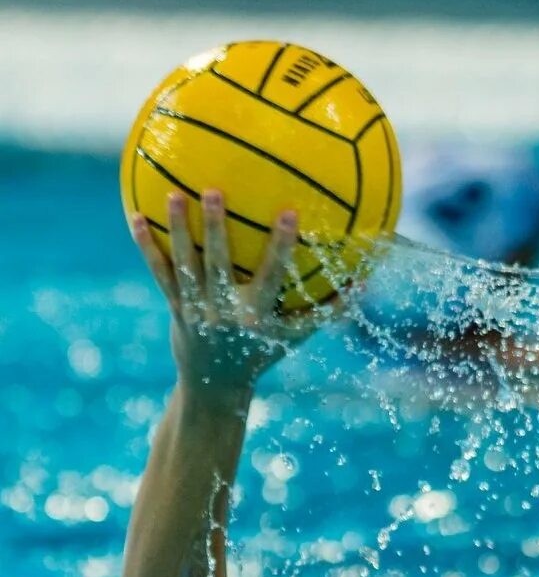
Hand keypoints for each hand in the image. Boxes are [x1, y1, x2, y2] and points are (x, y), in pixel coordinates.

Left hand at [131, 190, 338, 396]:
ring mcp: (196, 309)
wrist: (214, 386)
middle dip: (216, 227)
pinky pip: (159, 272)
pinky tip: (136, 216)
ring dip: (179, 229)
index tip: (289, 214)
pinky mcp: (175, 308)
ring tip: (175, 195)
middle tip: (214, 191)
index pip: (272, 274)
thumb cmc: (262, 354)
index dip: (281, 246)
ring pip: (186, 263)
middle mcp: (224, 310)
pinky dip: (147, 246)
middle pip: (218, 263)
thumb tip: (363, 283)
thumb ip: (328, 310)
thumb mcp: (296, 335)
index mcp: (256, 314)